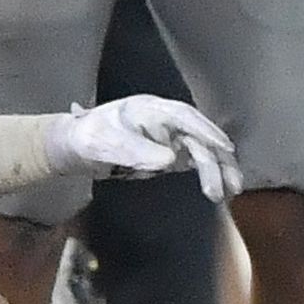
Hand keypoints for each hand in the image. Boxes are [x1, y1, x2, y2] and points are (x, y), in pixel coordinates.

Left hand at [48, 96, 241, 202]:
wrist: (74, 147)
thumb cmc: (88, 139)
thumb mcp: (107, 144)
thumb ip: (137, 151)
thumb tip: (171, 160)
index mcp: (151, 110)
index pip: (185, 117)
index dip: (206, 131)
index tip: (225, 147)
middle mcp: (164, 121)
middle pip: (197, 138)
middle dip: (216, 161)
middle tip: (228, 187)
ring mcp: (168, 137)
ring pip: (199, 151)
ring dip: (216, 170)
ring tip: (228, 193)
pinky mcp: (168, 153)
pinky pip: (193, 161)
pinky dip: (207, 173)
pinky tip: (218, 188)